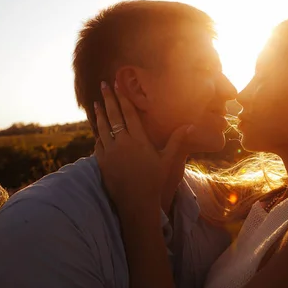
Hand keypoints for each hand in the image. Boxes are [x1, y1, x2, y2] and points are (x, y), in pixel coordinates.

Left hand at [93, 80, 192, 215]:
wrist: (136, 203)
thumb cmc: (155, 181)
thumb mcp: (168, 160)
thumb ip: (177, 140)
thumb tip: (191, 125)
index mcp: (139, 139)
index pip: (129, 113)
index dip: (123, 97)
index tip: (118, 84)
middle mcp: (122, 143)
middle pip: (114, 116)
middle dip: (108, 98)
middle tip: (103, 85)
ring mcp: (110, 152)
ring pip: (102, 128)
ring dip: (100, 114)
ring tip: (96, 103)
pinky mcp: (102, 162)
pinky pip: (98, 143)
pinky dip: (97, 133)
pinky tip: (97, 129)